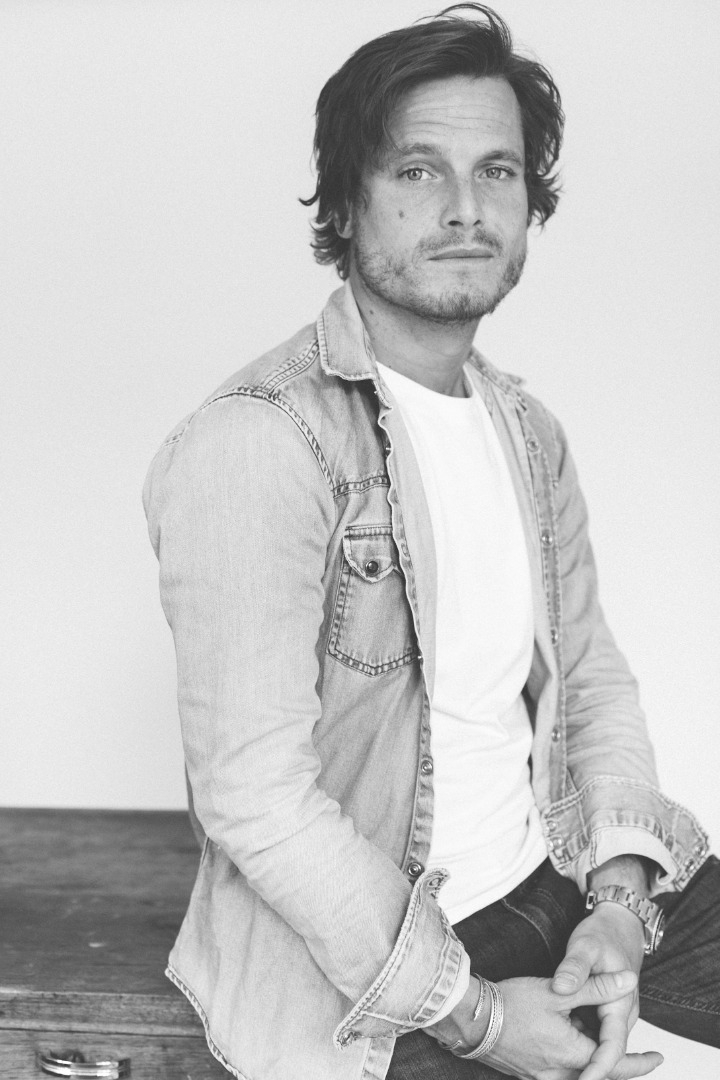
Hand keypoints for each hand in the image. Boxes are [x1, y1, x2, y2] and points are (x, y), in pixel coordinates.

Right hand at [428, 970, 660, 1079]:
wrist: (470, 1017)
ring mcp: (541, 1076)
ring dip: (595, 1064)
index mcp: (570, 1055)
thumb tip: (628, 981)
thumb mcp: (558, 991)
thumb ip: (596, 987)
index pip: (614, 1064)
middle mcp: (558, 1073)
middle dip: (622, 1067)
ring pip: (578, 1075)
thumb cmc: (511, 1003)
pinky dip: (575, 1064)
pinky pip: (561, 1074)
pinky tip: (571, 1044)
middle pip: (599, 1076)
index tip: (658, 1057)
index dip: (639, 1062)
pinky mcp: (528, 1073)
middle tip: (645, 1059)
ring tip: (603, 1044)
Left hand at [552, 904, 655, 1079]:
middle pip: (606, 1055)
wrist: (620, 925)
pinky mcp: (602, 1013)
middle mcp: (621, 1016)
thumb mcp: (586, 946)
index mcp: (621, 1005)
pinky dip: (578, 1043)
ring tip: (546, 1064)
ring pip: (598, 1047)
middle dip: (586, 1070)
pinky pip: (592, 1036)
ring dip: (581, 1059)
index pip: (612, 1048)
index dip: (597, 1069)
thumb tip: (562, 987)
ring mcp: (612, 1016)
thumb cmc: (604, 934)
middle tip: (550, 1075)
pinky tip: (551, 1043)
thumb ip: (575, 969)